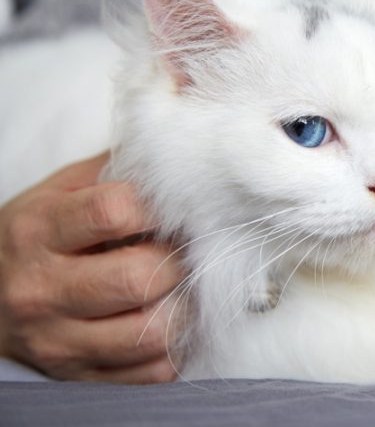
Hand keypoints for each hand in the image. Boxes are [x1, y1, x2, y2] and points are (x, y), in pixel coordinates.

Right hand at [0, 152, 184, 382]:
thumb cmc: (42, 236)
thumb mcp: (63, 191)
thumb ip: (117, 171)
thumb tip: (178, 154)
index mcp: (37, 232)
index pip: (115, 213)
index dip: (158, 206)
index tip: (172, 207)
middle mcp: (41, 290)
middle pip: (138, 279)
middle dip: (176, 261)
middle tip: (182, 251)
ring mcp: (58, 340)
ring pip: (151, 333)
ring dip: (182, 308)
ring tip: (178, 287)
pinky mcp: (79, 376)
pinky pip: (150, 373)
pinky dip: (174, 348)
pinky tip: (166, 319)